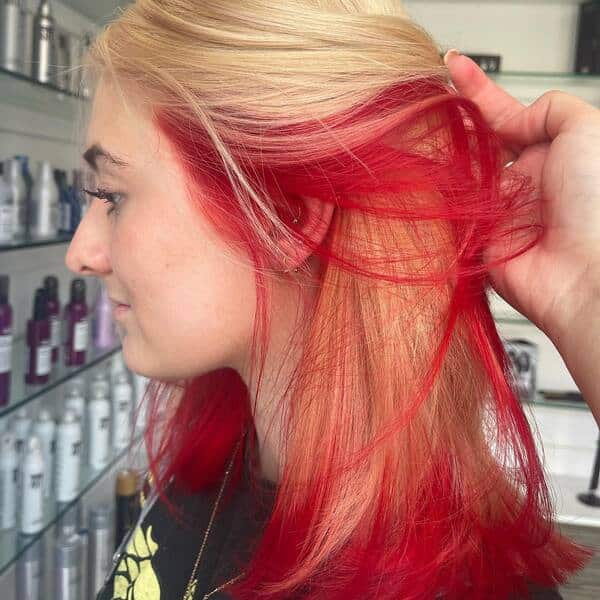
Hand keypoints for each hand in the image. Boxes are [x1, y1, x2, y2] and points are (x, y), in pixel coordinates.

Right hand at [444, 50, 599, 342]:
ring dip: (442, 160)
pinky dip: (439, 200)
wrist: (585, 273)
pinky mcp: (478, 240)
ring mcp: (496, 211)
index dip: (478, 91)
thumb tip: (513, 117)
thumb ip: (549, 110)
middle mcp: (520, 182)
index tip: (453, 66)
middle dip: (451, 126)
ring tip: (421, 135)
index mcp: (548, 155)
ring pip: (458, 177)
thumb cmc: (596, 204)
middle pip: (475, 146)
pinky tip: (426, 182)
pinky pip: (451, 214)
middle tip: (426, 105)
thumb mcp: (587, 130)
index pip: (505, 117)